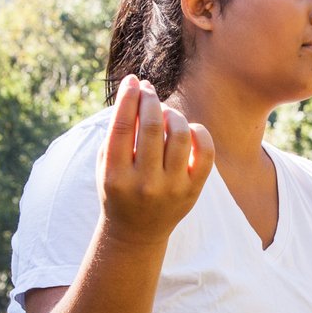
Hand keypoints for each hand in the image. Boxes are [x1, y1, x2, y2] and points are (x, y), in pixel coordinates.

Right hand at [98, 75, 213, 244]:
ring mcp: (171, 188)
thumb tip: (138, 89)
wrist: (136, 232)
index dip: (128, 97)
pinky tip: (188, 129)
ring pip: (181, 134)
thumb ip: (116, 132)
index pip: (122, 126)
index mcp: (115, 176)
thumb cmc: (119, 188)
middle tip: (149, 90)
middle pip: (153, 126)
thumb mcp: (106, 165)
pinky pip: (205, 152)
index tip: (132, 80)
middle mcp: (144, 183)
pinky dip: (199, 132)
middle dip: (151, 99)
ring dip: (173, 114)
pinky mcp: (193, 190)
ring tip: (166, 113)